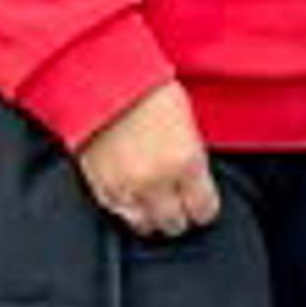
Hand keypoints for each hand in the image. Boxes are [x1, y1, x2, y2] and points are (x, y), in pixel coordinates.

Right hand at [75, 82, 218, 237]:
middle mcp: (157, 182)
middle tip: (178, 201)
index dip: (204, 206)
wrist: (103, 80)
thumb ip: (192, 159)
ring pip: (146, 226)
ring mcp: (127, 188)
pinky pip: (119, 214)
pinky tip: (133, 192)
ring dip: (153, 215)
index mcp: (186, 162)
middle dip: (180, 213)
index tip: (202, 201)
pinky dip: (128, 208)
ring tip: (155, 200)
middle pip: (175, 224)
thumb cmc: (147, 89)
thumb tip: (195, 182)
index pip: (204, 210)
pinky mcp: (101, 188)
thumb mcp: (187, 122)